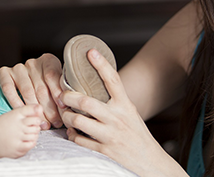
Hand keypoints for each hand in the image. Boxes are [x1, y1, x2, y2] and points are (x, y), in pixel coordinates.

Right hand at [0, 53, 65, 129]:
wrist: (21, 84)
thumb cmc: (44, 88)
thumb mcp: (55, 87)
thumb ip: (61, 93)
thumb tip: (67, 108)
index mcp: (48, 61)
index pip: (52, 76)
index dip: (57, 92)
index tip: (62, 107)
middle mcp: (33, 63)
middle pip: (41, 87)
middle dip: (49, 108)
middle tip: (54, 122)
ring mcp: (18, 68)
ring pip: (27, 91)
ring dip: (34, 109)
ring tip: (42, 123)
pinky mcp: (4, 73)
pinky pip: (9, 89)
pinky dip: (16, 103)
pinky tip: (23, 112)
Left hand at [61, 49, 185, 176]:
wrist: (150, 162)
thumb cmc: (137, 135)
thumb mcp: (130, 112)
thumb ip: (115, 100)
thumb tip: (94, 85)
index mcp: (125, 105)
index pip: (113, 80)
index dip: (101, 64)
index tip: (90, 52)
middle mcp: (117, 118)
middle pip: (85, 101)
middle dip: (68, 97)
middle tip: (63, 96)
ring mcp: (110, 135)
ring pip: (78, 121)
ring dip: (68, 117)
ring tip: (67, 115)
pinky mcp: (103, 151)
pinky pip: (79, 140)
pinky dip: (72, 135)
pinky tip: (73, 132)